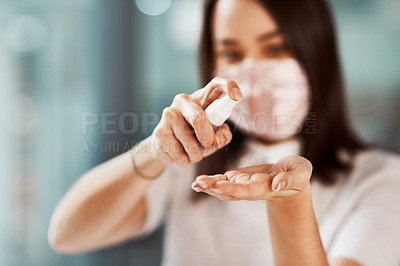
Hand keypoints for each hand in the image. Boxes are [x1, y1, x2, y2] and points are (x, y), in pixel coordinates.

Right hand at [150, 77, 242, 167]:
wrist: (167, 147)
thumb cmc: (196, 137)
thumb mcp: (214, 135)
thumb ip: (223, 135)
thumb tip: (218, 140)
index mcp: (202, 98)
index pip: (215, 85)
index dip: (228, 87)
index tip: (237, 96)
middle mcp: (183, 101)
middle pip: (198, 118)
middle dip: (206, 137)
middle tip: (208, 144)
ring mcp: (169, 115)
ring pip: (189, 142)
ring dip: (196, 155)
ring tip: (193, 153)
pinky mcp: (159, 131)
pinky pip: (179, 154)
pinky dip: (185, 161)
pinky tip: (180, 155)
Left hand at [191, 155, 312, 200]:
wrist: (291, 180)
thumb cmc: (297, 174)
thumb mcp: (300, 173)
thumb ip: (290, 179)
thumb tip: (277, 184)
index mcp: (266, 188)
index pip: (247, 190)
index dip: (233, 188)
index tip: (219, 186)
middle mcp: (251, 190)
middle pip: (231, 192)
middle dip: (214, 187)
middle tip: (199, 182)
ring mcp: (244, 186)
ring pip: (224, 189)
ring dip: (209, 187)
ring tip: (196, 183)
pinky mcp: (239, 180)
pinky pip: (223, 183)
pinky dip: (210, 183)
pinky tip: (198, 183)